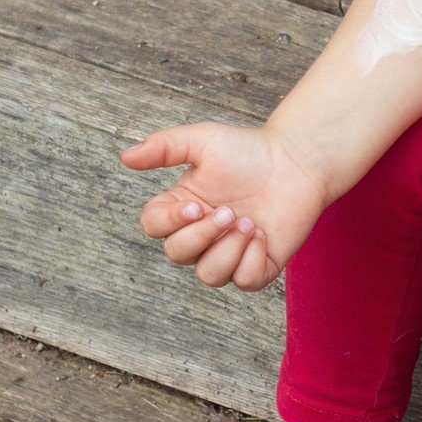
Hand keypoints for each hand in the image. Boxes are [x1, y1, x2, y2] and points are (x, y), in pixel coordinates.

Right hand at [118, 120, 331, 290]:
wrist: (297, 161)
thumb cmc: (249, 150)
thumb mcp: (203, 140)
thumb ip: (164, 146)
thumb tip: (124, 157)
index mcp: (182, 207)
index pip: (153, 227)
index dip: (169, 223)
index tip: (195, 205)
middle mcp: (202, 234)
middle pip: (178, 254)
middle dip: (203, 235)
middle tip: (230, 211)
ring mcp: (230, 252)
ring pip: (209, 275)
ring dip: (228, 250)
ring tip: (251, 223)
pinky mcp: (259, 265)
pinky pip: (244, 282)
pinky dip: (251, 262)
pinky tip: (264, 236)